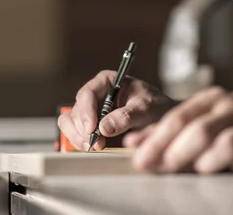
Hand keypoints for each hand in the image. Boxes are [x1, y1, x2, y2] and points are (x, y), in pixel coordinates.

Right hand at [57, 70, 176, 150]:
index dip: (86, 111)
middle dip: (82, 129)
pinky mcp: (90, 127)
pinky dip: (79, 142)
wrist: (163, 119)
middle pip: (76, 110)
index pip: (88, 93)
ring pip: (70, 122)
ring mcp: (91, 111)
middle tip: (96, 144)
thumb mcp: (146, 108)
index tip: (92, 129)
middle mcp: (95, 95)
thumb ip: (126, 116)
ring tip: (93, 148)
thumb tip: (104, 127)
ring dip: (77, 137)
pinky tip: (92, 149)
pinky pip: (74, 134)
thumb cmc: (156, 107)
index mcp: (107, 82)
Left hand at [123, 86, 232, 173]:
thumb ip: (166, 133)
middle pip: (199, 130)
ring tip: (196, 170)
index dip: (157, 140)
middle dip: (178, 151)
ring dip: (207, 160)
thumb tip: (132, 143)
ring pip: (226, 142)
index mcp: (210, 100)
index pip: (178, 117)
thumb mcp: (200, 122)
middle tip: (163, 168)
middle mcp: (231, 108)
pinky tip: (227, 174)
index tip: (141, 160)